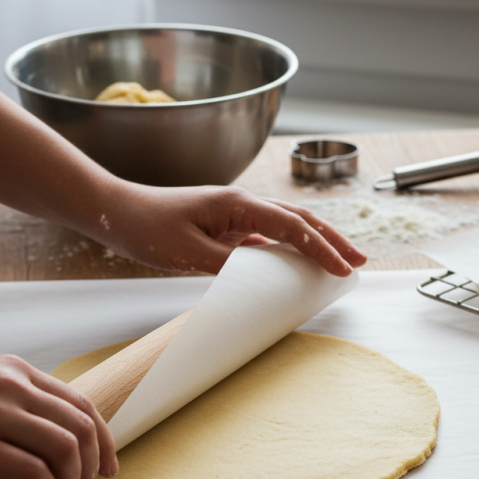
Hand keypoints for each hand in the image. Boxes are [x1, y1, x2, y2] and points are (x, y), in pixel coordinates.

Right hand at [0, 356, 117, 478]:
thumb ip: (10, 402)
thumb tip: (42, 437)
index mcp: (15, 371)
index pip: (82, 404)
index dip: (105, 439)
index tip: (107, 465)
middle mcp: (12, 386)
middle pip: (82, 428)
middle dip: (92, 467)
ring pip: (65, 450)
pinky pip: (33, 474)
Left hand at [95, 181, 366, 276]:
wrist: (118, 211)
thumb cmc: (147, 226)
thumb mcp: (187, 251)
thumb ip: (228, 263)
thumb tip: (264, 275)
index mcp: (238, 204)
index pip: (292, 227)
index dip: (321, 249)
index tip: (344, 270)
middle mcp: (243, 204)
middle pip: (300, 219)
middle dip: (332, 240)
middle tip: (360, 261)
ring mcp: (235, 215)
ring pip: (287, 226)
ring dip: (316, 242)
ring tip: (340, 260)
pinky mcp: (226, 227)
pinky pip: (267, 237)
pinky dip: (289, 249)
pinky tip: (297, 264)